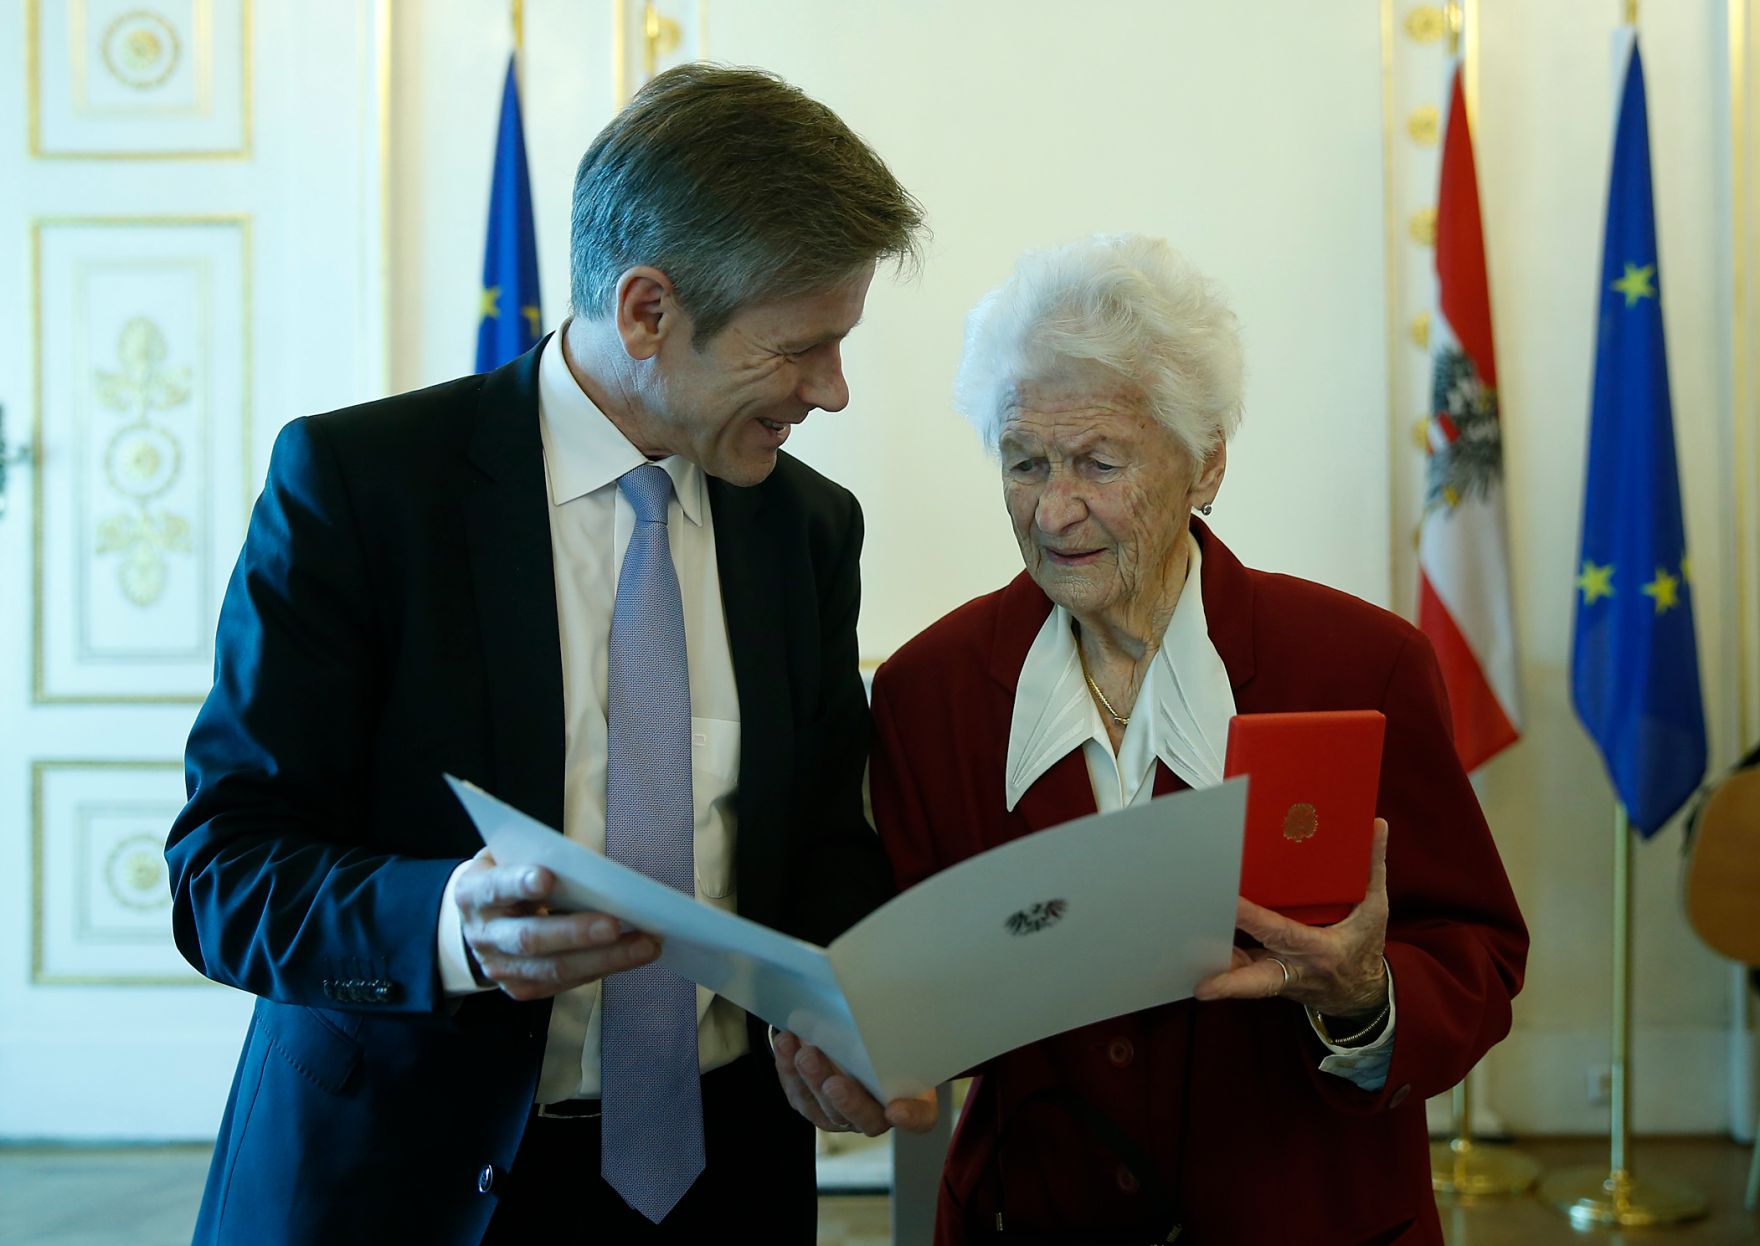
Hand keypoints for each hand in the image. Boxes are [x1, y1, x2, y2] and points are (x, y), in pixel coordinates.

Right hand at [454, 848, 660, 1000]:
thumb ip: (542, 858)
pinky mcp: (520, 989)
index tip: (547, 877)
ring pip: (554, 968)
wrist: (479, 921)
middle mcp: (483, 935)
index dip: (520, 883)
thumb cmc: (508, 878)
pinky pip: (565, 983)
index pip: (497, 887)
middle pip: (530, 938)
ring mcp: (500, 968)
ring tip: (646, 945)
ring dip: (605, 958)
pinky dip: (602, 968)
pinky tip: (632, 956)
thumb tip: (597, 871)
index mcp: (474, 893)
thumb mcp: (512, 857)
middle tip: (617, 924)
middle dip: (576, 932)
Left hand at [771, 1030, 939, 1136]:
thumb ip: (897, 1028)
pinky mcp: (814, 1106)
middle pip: (865, 1117)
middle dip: (846, 1101)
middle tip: (833, 1083)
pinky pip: (800, 1095)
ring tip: (804, 1055)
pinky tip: (787, 1045)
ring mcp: (844, 1114)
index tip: (896, 1110)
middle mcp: (878, 1113)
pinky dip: (789, 1070)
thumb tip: (886, 997)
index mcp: (913, 1098)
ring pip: (827, 1109)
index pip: (921, 1117)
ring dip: (813, 1082)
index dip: (911, 1117)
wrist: (859, 1038)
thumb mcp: (901, 1032)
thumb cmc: (886, 1038)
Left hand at [1194, 818, 1390, 1019]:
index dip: (1252, 918)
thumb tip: (1376, 826)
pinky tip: (1190, 948)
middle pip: (1255, 976)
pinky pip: (1237, 975)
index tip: (1228, 902)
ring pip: (1240, 979)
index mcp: (1319, 949)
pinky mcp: (1265, 981)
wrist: (1360, 997)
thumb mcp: (1375, 910)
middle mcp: (1293, 968)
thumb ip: (1373, 867)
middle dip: (1227, 977)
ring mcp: (1277, 979)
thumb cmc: (1364, 948)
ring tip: (1177, 953)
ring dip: (1213, 968)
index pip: (1280, 931)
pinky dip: (1217, 964)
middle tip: (1197, 977)